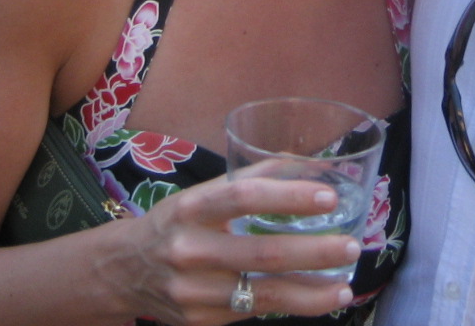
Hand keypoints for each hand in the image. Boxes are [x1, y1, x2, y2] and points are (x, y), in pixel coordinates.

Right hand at [98, 176, 357, 325]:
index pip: (245, 197)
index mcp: (191, 208)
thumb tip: (309, 164)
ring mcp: (195, 291)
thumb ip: (251, 180)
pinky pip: (256, 311)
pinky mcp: (202, 320)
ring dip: (312, 291)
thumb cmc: (175, 223)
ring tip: (346, 285)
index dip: (288, 196)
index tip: (328, 198)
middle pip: (261, 252)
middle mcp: (190, 250)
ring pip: (264, 292)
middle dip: (314, 252)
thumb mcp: (202, 194)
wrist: (122, 272)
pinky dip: (295, 306)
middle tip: (352, 245)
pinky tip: (323, 299)